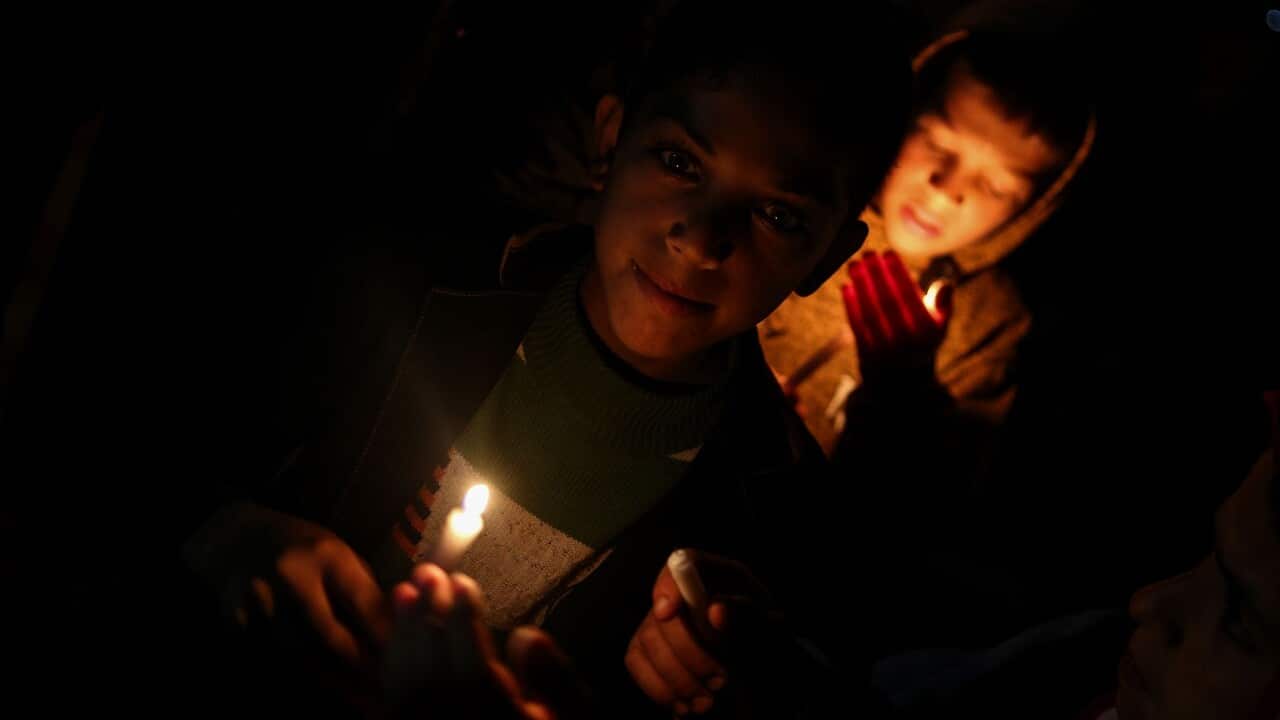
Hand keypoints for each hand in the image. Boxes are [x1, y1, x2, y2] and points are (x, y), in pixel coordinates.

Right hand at [184, 503, 390, 670]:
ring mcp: (259, 603)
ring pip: (302, 656)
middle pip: (330, 635)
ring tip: (364, 698)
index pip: (361, 601)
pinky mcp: (237, 625)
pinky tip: (328, 689)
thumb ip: (363, 590)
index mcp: (324, 554)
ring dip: (335, 682)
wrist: (235, 540)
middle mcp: (290, 577)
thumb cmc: (300, 547)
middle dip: (361, 666)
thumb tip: (395, 630)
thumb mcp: (337, 553)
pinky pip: (276, 660)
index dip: (383, 636)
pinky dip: (304, 678)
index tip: (404, 659)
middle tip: (388, 688)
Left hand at [383, 564, 587, 719]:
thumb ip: (557, 679)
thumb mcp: (568, 718)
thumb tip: (526, 636)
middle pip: (432, 667)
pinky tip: (397, 637)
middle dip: (428, 615)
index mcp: (497, 718)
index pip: (473, 664)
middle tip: (427, 572)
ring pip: (404, 681)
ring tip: (403, 592)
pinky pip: (392, 698)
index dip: (465, 620)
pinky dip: (391, 663)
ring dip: (402, 633)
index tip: (463, 582)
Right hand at [624, 551, 780, 715]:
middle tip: (719, 681)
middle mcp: (689, 594)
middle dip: (687, 653)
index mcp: (723, 578)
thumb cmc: (774, 650)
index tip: (667, 613)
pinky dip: (658, 689)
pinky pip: (636, 661)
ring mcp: (665, 620)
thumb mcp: (775, 634)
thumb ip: (749, 619)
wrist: (769, 681)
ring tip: (708, 702)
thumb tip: (715, 609)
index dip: (669, 583)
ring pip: (647, 640)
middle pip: (662, 611)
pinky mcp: (651, 648)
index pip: (686, 562)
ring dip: (677, 678)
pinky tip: (684, 706)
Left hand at [841, 251, 950, 378]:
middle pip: (887, 300)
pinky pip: (857, 326)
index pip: (909, 295)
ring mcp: (885, 349)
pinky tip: (846, 286)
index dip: (897, 272)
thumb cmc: (921, 341)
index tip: (888, 252)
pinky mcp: (867, 355)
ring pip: (870, 311)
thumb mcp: (939, 326)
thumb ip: (943, 305)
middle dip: (875, 273)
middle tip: (867, 253)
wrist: (902, 382)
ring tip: (853, 264)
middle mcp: (907, 341)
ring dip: (860, 285)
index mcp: (927, 330)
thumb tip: (946, 284)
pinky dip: (850, 305)